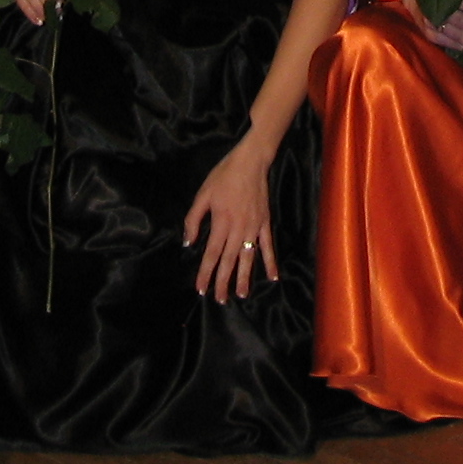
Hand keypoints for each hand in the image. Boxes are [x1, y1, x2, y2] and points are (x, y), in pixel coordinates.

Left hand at [184, 141, 278, 302]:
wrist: (250, 163)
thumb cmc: (223, 177)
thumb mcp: (202, 195)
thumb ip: (193, 220)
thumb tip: (189, 243)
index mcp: (221, 223)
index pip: (211, 254)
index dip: (205, 273)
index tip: (201, 289)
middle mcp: (238, 230)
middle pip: (229, 261)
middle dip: (223, 282)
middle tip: (220, 300)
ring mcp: (254, 228)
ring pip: (248, 258)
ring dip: (245, 278)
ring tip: (242, 295)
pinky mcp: (265, 224)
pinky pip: (268, 246)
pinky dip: (270, 262)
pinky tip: (273, 277)